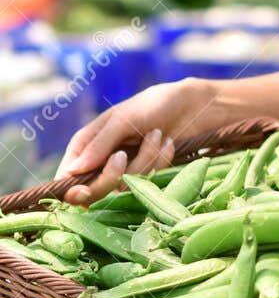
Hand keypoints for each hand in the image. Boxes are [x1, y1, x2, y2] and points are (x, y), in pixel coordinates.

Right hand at [58, 78, 216, 203]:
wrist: (190, 106)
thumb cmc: (151, 105)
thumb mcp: (122, 119)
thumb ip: (99, 145)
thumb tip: (74, 171)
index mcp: (85, 146)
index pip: (68, 178)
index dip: (73, 191)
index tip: (85, 192)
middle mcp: (101, 162)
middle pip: (94, 191)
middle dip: (111, 176)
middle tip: (123, 156)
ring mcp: (125, 171)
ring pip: (125, 186)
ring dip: (145, 159)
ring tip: (156, 134)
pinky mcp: (148, 176)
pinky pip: (149, 181)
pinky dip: (160, 160)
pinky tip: (167, 142)